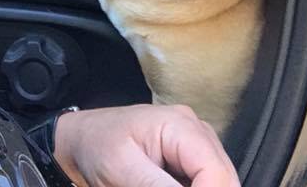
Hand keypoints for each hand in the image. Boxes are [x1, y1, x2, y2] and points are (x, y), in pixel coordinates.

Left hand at [53, 104, 239, 186]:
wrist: (83, 140)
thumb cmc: (97, 146)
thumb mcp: (122, 170)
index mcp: (180, 125)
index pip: (216, 172)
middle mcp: (197, 131)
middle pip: (223, 179)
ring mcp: (197, 145)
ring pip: (218, 181)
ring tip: (151, 185)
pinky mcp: (191, 160)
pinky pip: (204, 180)